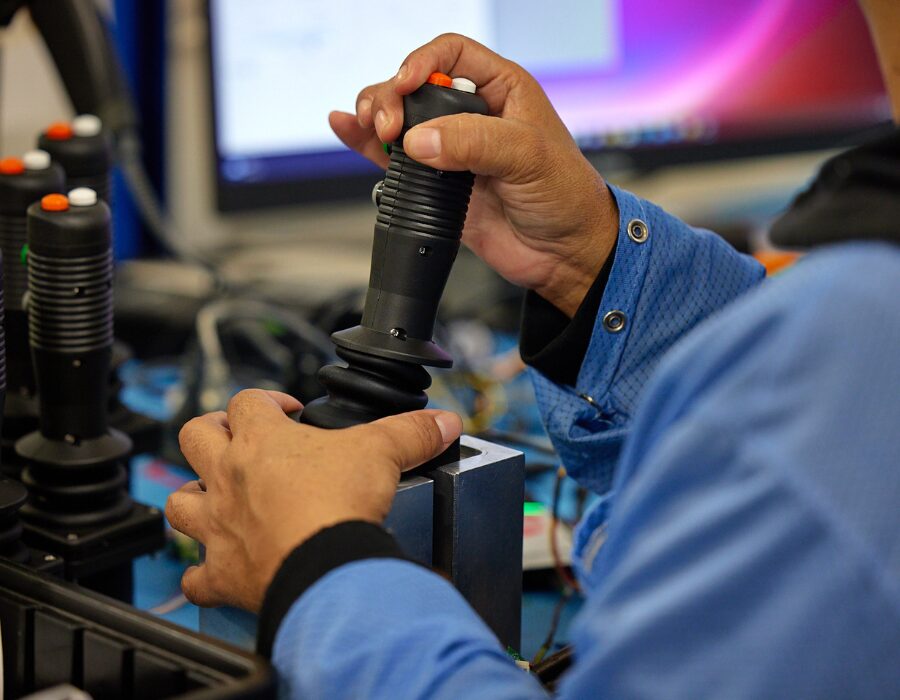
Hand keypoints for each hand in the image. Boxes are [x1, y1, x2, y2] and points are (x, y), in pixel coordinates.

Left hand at [165, 389, 462, 611]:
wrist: (325, 568)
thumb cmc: (340, 506)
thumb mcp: (383, 453)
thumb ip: (411, 432)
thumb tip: (443, 421)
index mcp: (262, 441)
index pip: (249, 401)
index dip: (267, 400)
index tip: (289, 410)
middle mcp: (230, 478)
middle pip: (195, 436)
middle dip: (212, 432)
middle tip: (238, 439)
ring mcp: (219, 526)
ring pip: (180, 501)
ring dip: (194, 497)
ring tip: (216, 500)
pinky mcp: (222, 572)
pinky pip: (194, 575)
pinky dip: (201, 573)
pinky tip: (215, 571)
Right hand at [330, 33, 618, 316]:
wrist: (563, 253)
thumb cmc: (565, 196)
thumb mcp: (528, 156)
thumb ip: (473, 142)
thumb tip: (420, 141)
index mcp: (501, 90)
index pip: (450, 53)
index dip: (421, 61)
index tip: (405, 84)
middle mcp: (471, 114)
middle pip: (413, 84)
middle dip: (392, 96)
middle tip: (388, 124)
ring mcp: (450, 150)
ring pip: (398, 118)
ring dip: (375, 117)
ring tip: (371, 128)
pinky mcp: (434, 183)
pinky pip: (391, 156)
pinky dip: (365, 144)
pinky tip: (345, 129)